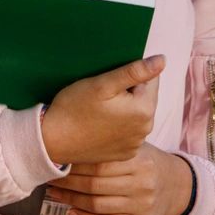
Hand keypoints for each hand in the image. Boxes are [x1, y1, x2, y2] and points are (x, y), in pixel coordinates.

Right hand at [41, 56, 165, 165]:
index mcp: (144, 109)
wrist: (52, 141)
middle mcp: (146, 129)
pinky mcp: (125, 153)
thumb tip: (163, 60)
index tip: (109, 82)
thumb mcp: (102, 84)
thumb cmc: (74, 108)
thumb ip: (135, 71)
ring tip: (99, 110)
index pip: (151, 80)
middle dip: (129, 92)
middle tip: (102, 95)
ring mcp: (135, 144)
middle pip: (145, 98)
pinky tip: (100, 125)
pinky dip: (119, 126)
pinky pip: (129, 132)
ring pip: (136, 115)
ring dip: (125, 108)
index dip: (130, 76)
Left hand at [49, 148, 193, 214]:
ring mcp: (141, 205)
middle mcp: (141, 183)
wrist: (175, 186)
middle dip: (67, 183)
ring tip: (54, 193)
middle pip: (95, 185)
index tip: (55, 161)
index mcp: (139, 160)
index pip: (99, 164)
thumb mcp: (136, 148)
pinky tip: (71, 212)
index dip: (74, 165)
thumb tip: (70, 144)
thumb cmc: (145, 162)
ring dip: (71, 200)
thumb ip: (111, 147)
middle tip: (49, 177)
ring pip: (97, 205)